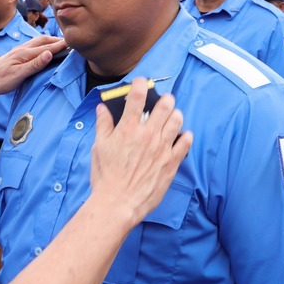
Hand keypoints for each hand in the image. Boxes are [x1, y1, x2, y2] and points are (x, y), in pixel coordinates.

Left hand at [0, 36, 66, 98]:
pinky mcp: (14, 55)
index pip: (46, 47)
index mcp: (24, 53)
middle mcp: (21, 49)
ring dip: (48, 41)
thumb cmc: (0, 81)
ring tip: (58, 42)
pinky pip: (31, 46)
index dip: (60, 45)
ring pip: (36, 42)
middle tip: (69, 41)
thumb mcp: (19, 75)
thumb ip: (35, 64)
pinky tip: (41, 49)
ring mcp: (17, 51)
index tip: (73, 42)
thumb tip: (50, 53)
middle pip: (42, 40)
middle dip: (56, 40)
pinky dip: (40, 45)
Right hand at [90, 78, 191, 228]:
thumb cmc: (105, 176)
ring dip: (175, 114)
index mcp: (128, 129)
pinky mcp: (171, 162)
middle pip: (164, 106)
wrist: (118, 202)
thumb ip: (103, 125)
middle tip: (164, 100)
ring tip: (173, 116)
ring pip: (177, 121)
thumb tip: (102, 109)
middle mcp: (147, 135)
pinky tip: (181, 135)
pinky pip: (185, 143)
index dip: (141, 85)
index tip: (141, 81)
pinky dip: (185, 136)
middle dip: (165, 99)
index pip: (137, 98)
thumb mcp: (98, 147)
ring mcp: (162, 148)